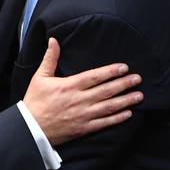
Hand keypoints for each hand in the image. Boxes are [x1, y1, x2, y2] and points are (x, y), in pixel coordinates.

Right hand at [23, 38, 142, 145]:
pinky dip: (117, 118)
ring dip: (125, 100)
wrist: (31, 128)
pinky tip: (128, 113)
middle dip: (124, 84)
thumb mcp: (40, 77)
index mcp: (69, 86)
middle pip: (106, 90)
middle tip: (138, 79)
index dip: (110, 71)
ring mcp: (83, 115)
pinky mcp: (84, 128)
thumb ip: (50, 58)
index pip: (94, 76)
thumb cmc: (35, 101)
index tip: (124, 67)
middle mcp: (79, 100)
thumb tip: (53, 40)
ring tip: (139, 95)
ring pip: (109, 107)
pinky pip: (104, 123)